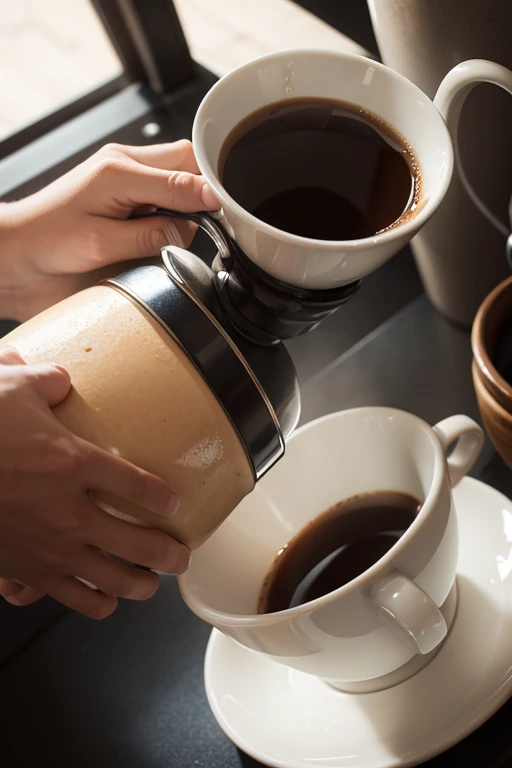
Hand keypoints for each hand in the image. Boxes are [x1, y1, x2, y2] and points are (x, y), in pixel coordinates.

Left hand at [0, 140, 218, 320]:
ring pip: (179, 174)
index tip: (228, 214)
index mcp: (119, 170)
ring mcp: (124, 177)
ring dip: (189, 201)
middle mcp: (124, 166)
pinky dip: (175, 210)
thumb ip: (149, 233)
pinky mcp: (123, 194)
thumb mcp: (100, 243)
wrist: (17, 254)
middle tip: (216, 221)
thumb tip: (188, 229)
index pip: (182, 175)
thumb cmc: (46, 243)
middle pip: (186, 162)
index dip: (210, 194)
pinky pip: (164, 192)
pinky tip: (168, 230)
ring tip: (186, 231)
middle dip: (205, 189)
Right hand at [0, 348, 189, 618]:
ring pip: (110, 581)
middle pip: (138, 543)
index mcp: (73, 463)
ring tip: (151, 584)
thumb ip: (48, 382)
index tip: (174, 503)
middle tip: (181, 558)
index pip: (137, 484)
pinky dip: (92, 603)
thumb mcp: (11, 387)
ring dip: (139, 586)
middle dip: (168, 555)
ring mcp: (47, 547)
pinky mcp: (24, 570)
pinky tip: (102, 599)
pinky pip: (69, 598)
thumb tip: (63, 380)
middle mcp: (68, 511)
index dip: (162, 497)